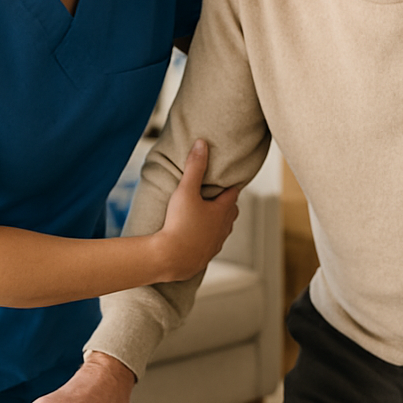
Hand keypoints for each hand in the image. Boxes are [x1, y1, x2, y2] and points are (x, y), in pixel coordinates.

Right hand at [155, 139, 238, 281]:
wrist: (170, 258)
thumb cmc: (179, 224)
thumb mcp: (185, 191)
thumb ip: (194, 167)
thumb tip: (201, 144)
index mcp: (222, 211)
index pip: (233, 194)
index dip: (230, 186)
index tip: (226, 181)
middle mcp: (223, 229)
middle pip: (231, 213)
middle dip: (226, 204)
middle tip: (216, 196)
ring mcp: (215, 245)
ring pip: (222, 230)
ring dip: (217, 223)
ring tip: (206, 216)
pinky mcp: (204, 258)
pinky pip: (210, 245)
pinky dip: (206, 239)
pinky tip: (196, 238)